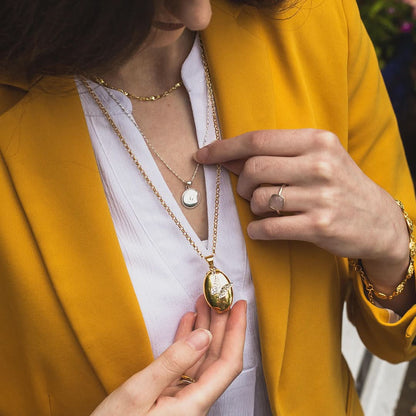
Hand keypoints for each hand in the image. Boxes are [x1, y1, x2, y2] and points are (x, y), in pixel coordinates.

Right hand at [90, 298, 246, 415]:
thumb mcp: (139, 393)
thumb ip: (172, 363)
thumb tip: (203, 336)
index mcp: (194, 404)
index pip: (227, 363)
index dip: (237, 332)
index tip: (240, 306)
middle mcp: (194, 401)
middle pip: (216, 357)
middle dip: (220, 324)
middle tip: (220, 297)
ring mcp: (182, 397)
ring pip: (201, 357)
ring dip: (204, 328)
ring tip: (204, 302)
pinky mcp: (169, 395)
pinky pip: (185, 363)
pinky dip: (186, 340)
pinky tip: (188, 322)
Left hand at [195, 129, 408, 279]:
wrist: (378, 220)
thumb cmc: (339, 184)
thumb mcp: (316, 159)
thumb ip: (276, 155)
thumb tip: (228, 157)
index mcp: (317, 140)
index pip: (258, 140)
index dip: (224, 148)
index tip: (202, 155)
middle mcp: (320, 164)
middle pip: (254, 168)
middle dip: (242, 183)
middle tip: (249, 191)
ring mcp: (321, 196)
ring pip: (260, 199)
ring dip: (253, 207)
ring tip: (267, 209)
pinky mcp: (319, 226)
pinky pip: (269, 227)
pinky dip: (257, 229)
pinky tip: (262, 228)